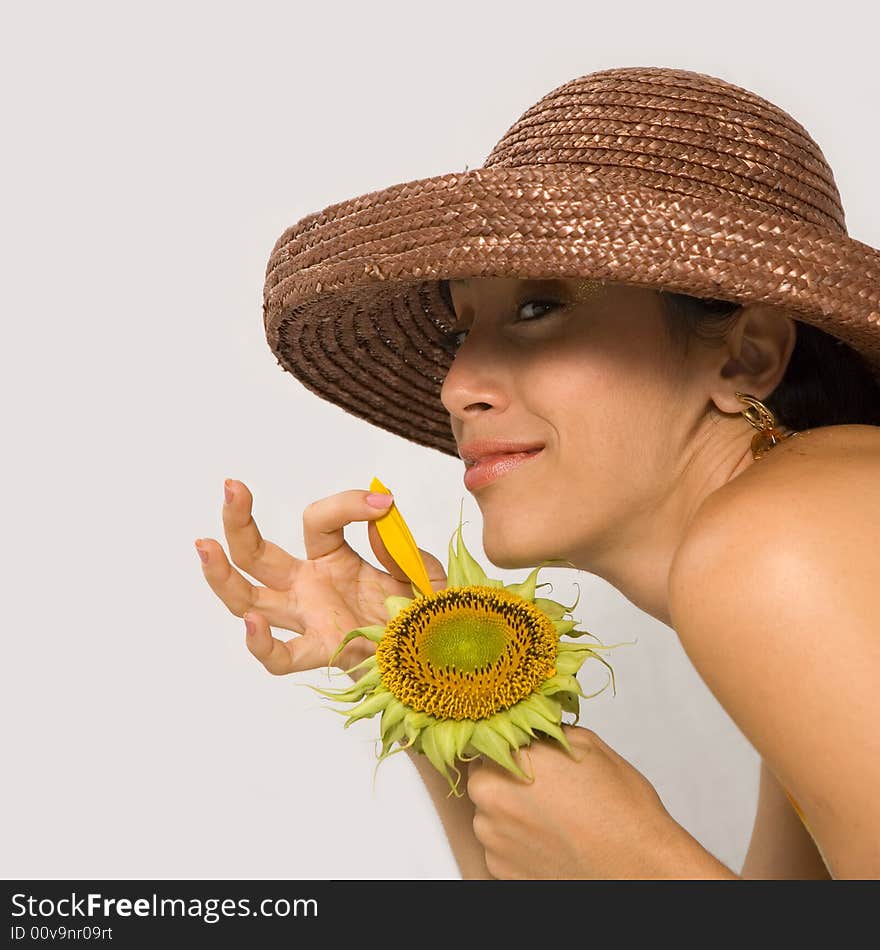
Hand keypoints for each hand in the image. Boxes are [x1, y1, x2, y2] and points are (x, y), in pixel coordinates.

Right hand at [195, 481, 446, 676]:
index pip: (317, 522)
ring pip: (249, 600)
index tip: (385, 503)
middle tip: (230, 487)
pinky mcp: (324, 653)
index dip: (346, 505)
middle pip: (258, 555)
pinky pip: (281, 657)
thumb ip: (398, 543)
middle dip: (238, 521)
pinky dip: (262, 645)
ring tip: (205, 544)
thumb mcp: (422, 568)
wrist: (444, 658)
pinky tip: (252, 623)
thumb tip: (376, 515)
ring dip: (223, 575)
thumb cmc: (429, 613)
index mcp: (334, 561)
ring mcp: (310, 620)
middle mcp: (310, 589)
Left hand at [467, 725, 703, 878]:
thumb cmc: (619, 808)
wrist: (638, 866)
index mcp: (507, 761)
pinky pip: (499, 844)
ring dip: (511, 809)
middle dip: (506, 775)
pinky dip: (517, 840)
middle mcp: (490, 800)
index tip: (521, 747)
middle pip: (484, 775)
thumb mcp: (586, 743)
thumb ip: (546, 733)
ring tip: (551, 814)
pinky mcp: (500, 870)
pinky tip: (549, 837)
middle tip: (542, 782)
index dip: (507, 742)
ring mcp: (492, 839)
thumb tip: (532, 731)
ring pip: (490, 812)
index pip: (486, 738)